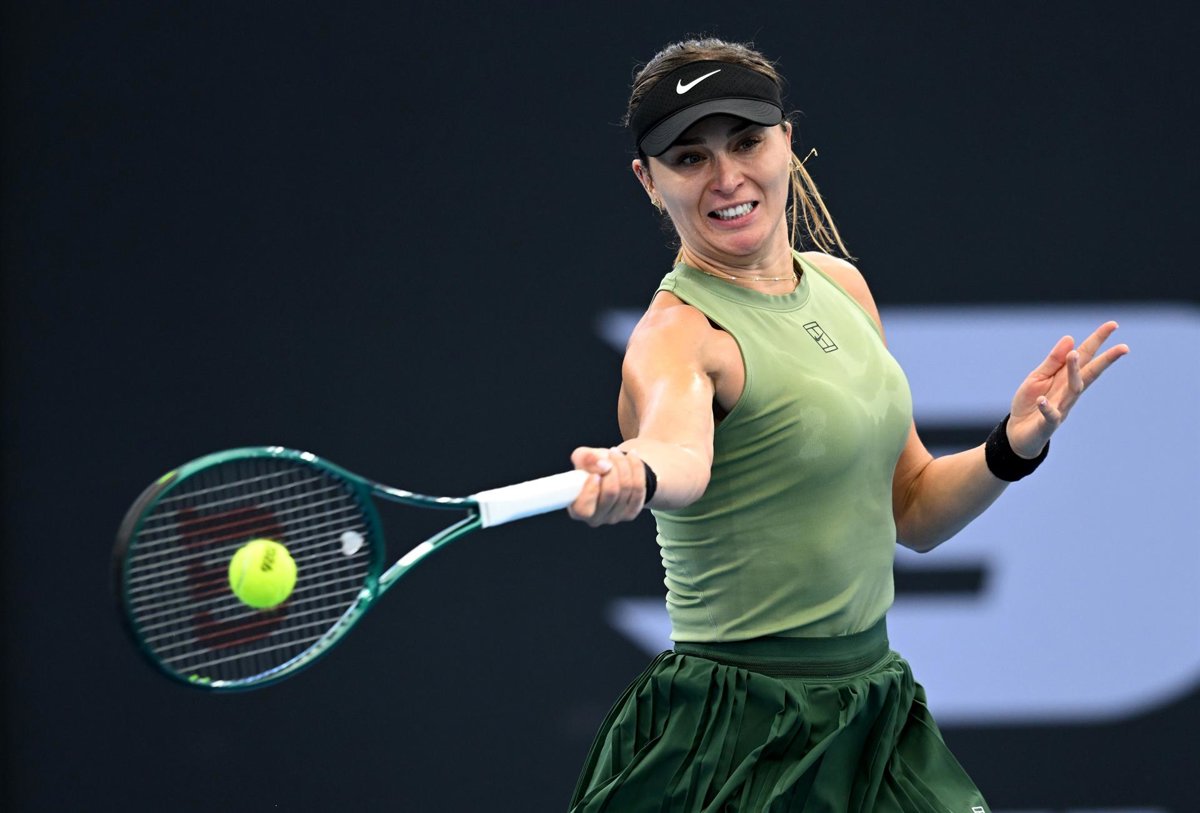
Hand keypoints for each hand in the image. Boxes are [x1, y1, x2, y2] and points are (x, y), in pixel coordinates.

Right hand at [567, 446, 646, 526]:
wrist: (611, 470)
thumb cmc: (591, 467)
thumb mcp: (583, 457)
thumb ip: (585, 458)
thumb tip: (603, 464)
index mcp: (577, 509)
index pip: (583, 509)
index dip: (590, 491)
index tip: (595, 474)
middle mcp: (595, 518)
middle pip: (611, 492)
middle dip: (613, 467)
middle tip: (611, 452)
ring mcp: (614, 517)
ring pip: (627, 488)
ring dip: (624, 464)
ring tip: (618, 452)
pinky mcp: (631, 513)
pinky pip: (639, 488)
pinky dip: (637, 468)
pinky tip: (632, 456)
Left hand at [1007, 321, 1128, 457]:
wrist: (1018, 432)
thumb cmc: (1030, 402)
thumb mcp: (1038, 376)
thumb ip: (1053, 361)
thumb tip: (1070, 339)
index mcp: (1066, 377)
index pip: (1085, 356)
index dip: (1098, 340)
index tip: (1113, 324)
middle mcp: (1069, 392)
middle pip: (1090, 373)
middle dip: (1106, 360)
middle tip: (1123, 347)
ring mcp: (1061, 408)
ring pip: (1073, 390)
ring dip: (1074, 372)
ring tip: (1074, 355)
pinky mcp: (1048, 424)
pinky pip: (1050, 415)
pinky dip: (1048, 407)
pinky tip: (1043, 400)